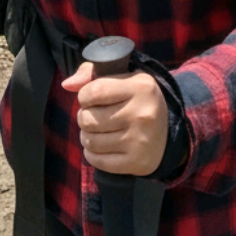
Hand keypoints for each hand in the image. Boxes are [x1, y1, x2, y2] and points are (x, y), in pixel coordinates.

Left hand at [61, 61, 167, 175]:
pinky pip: (97, 160)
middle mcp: (142, 114)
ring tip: (96, 130)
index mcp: (141, 87)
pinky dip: (92, 153)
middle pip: (88, 118)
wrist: (168, 131)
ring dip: (87, 135)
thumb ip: (92, 73)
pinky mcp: (137, 163)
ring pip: (90, 141)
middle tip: (94, 116)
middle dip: (84, 116)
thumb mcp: (123, 77)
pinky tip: (101, 146)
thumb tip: (66, 85)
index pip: (94, 91)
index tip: (90, 98)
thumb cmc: (136, 99)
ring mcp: (140, 141)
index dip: (84, 95)